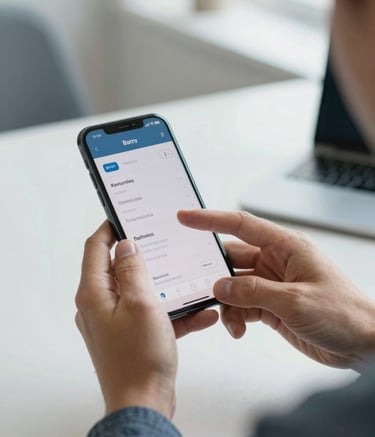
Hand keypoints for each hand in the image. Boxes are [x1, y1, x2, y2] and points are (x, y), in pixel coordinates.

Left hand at [75, 222, 217, 417]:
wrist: (144, 405)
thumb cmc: (139, 358)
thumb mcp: (141, 303)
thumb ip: (132, 270)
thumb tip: (126, 245)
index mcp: (95, 294)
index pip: (96, 248)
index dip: (110, 229)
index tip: (125, 216)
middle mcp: (100, 306)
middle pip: (117, 269)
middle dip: (142, 256)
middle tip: (161, 243)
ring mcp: (115, 322)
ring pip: (139, 291)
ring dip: (164, 285)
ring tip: (186, 279)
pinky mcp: (131, 336)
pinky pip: (152, 314)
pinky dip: (172, 311)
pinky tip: (200, 313)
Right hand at [178, 210, 374, 371]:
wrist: (363, 343)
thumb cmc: (343, 313)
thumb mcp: (295, 301)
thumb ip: (253, 292)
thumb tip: (221, 286)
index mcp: (286, 247)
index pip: (241, 225)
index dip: (211, 220)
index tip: (187, 218)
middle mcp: (276, 261)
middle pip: (233, 258)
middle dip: (215, 274)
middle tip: (200, 286)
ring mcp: (272, 283)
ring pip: (234, 285)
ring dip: (228, 303)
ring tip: (232, 321)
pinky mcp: (271, 304)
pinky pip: (242, 305)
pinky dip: (236, 316)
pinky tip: (240, 329)